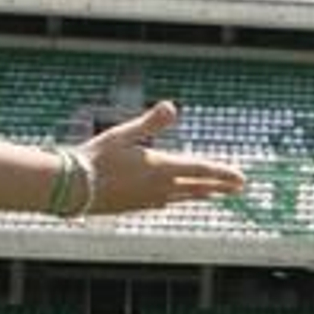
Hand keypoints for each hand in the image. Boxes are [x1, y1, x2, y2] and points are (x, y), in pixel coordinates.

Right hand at [80, 101, 243, 214]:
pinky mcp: (138, 207)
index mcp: (162, 168)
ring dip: (202, 193)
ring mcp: (150, 199)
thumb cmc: (95, 157)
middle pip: (199, 186)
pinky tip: (177, 199)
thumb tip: (171, 106)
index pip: (201, 170)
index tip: (242, 179)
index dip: (223, 174)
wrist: (71, 187)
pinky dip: (179, 199)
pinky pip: (166, 203)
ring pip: (185, 196)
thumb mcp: (123, 134)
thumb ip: (150, 122)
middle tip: (240, 188)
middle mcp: (162, 187)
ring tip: (215, 193)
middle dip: (220, 185)